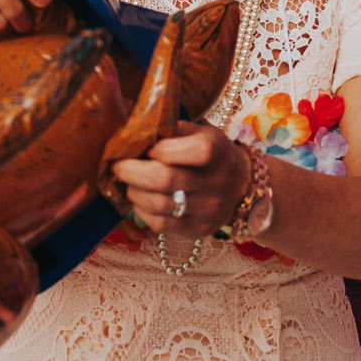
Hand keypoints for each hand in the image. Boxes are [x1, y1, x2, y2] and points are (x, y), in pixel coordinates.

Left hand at [110, 121, 250, 238]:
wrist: (242, 186)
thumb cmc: (214, 155)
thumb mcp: (202, 133)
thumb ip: (172, 130)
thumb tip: (133, 133)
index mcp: (215, 150)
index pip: (178, 150)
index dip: (154, 148)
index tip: (144, 147)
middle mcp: (215, 182)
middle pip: (162, 178)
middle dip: (130, 171)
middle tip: (118, 166)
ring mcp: (208, 209)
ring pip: (156, 203)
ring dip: (134, 191)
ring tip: (131, 184)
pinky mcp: (198, 229)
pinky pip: (160, 224)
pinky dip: (142, 211)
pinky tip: (142, 201)